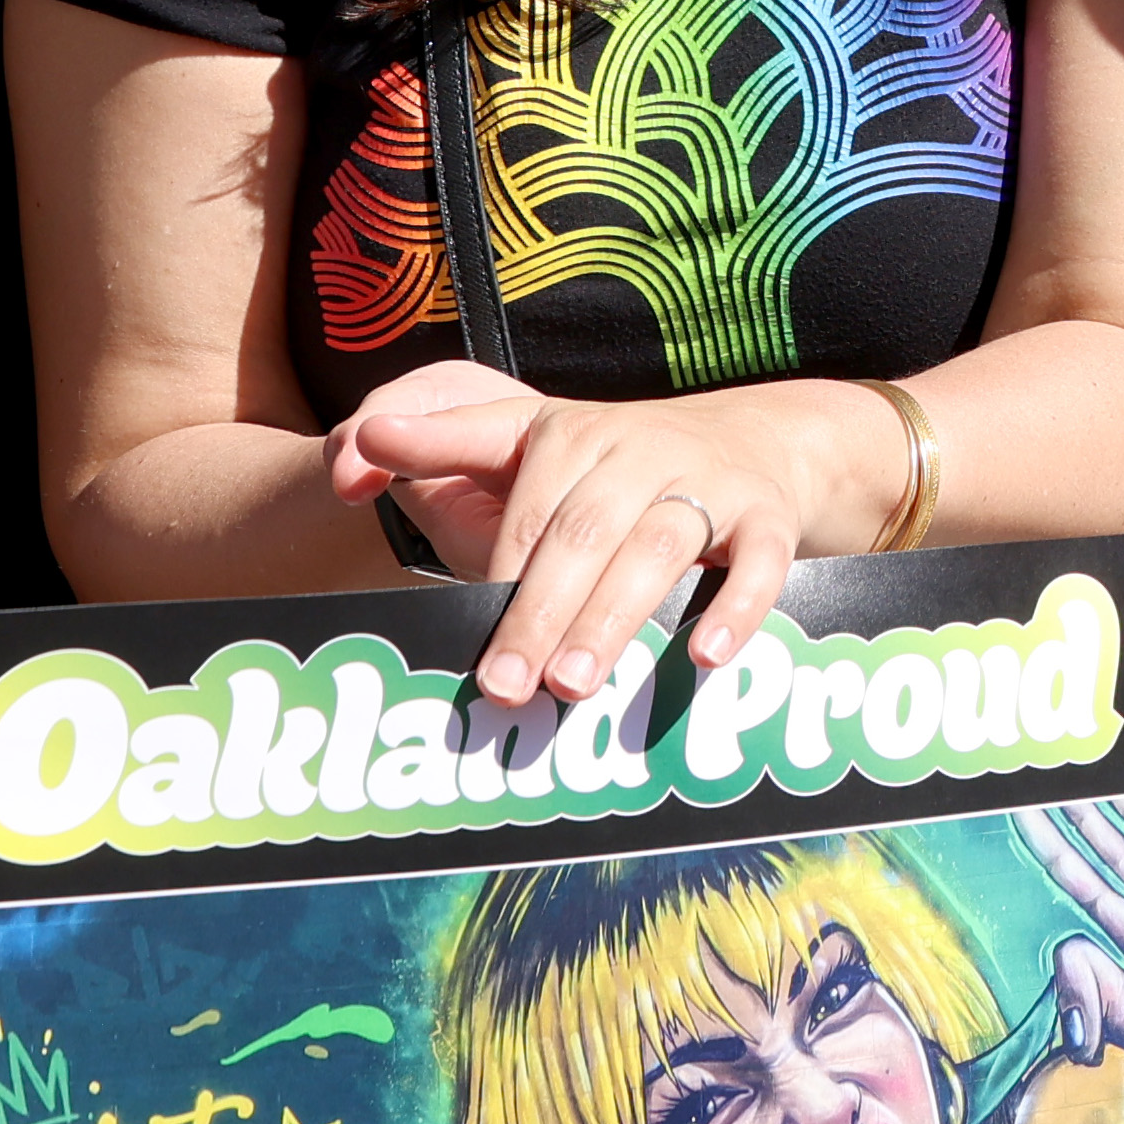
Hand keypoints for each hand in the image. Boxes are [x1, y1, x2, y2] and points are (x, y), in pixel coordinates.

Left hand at [331, 359, 893, 703]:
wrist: (759, 436)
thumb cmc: (617, 460)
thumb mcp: (527, 436)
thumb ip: (441, 441)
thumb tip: (356, 439)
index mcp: (570, 435)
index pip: (527, 509)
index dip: (496, 573)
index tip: (461, 636)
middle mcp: (638, 449)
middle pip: (583, 534)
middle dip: (541, 614)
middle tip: (506, 688)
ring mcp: (707, 481)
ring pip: (660, 546)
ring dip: (616, 617)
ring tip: (577, 685)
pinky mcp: (767, 515)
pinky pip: (759, 560)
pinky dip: (735, 606)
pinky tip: (704, 655)